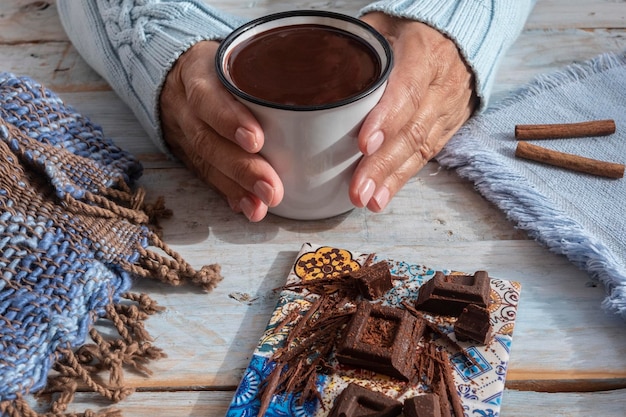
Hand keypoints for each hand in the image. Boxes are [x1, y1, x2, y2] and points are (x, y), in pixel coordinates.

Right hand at [159, 40, 283, 221]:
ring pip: (207, 163)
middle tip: (271, 189)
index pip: (208, 96)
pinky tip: (249, 208)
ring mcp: (186, 133)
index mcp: (199, 73)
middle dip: (241, 168)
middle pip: (208, 139)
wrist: (178, 78)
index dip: (228, 119)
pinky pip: (208, 178)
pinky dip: (230, 194)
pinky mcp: (191, 155)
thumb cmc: (226, 66)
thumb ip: (273, 66)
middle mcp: (187, 107)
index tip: (256, 140)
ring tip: (261, 206)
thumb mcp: (239, 55)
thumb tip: (327, 97)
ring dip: (236, 188)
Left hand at [351, 13, 477, 211]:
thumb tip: (308, 71)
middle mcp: (440, 85)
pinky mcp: (447, 128)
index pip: (406, 90)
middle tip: (358, 189)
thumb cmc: (410, 32)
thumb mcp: (382, 27)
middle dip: (383, 163)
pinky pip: (425, 156)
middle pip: (412, 129)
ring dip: (392, 178)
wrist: (458, 37)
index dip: (386, 119)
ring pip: (420, 148)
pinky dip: (402, 178)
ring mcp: (447, 110)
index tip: (363, 144)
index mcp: (423, 53)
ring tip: (368, 200)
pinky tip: (383, 197)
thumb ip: (353, 48)